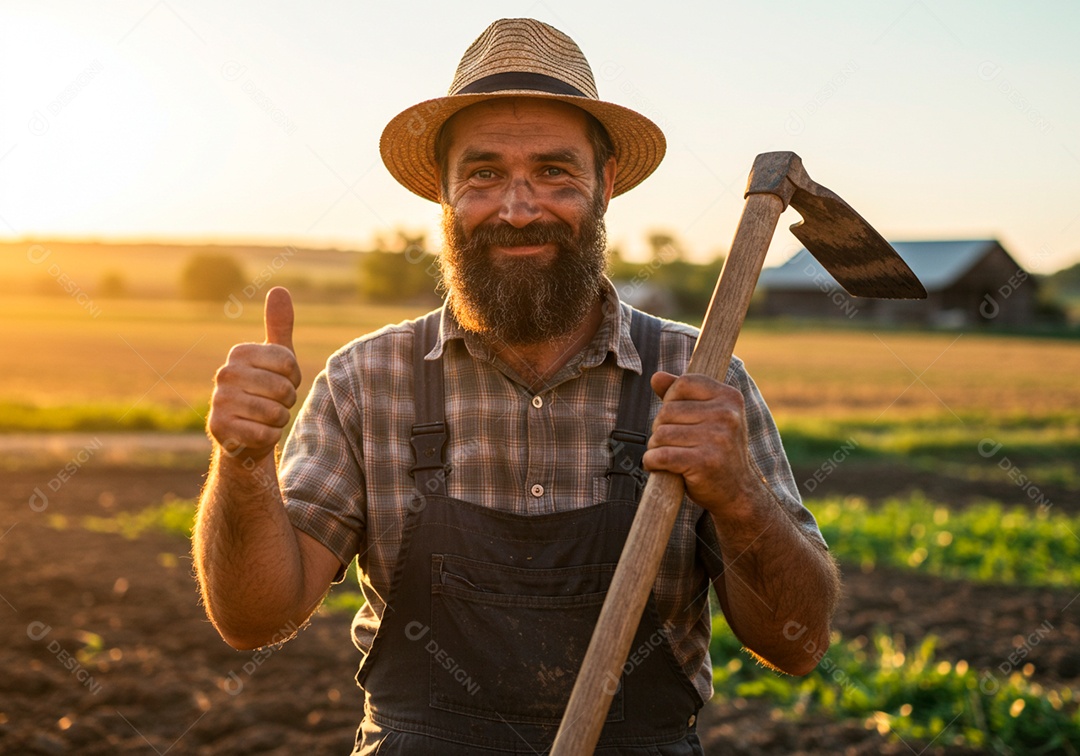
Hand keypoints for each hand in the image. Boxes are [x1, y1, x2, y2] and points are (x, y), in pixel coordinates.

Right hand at [207, 287, 301, 464]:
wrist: (244, 434)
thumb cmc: (265, 391)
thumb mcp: (276, 358)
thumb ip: (279, 325)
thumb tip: (279, 289)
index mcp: (240, 353)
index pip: (288, 362)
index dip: (294, 377)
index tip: (282, 381)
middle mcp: (225, 373)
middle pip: (283, 388)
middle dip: (287, 401)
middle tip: (274, 403)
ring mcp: (220, 401)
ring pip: (275, 412)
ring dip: (279, 420)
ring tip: (266, 417)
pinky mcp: (220, 428)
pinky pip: (265, 433)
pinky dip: (269, 436)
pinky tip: (256, 432)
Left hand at [643, 372, 758, 522]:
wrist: (738, 493)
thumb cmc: (717, 451)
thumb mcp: (708, 417)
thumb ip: (682, 395)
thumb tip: (656, 376)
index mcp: (730, 397)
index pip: (683, 383)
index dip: (670, 399)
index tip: (677, 418)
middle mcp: (727, 415)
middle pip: (667, 410)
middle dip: (661, 428)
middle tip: (674, 443)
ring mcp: (717, 439)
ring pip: (661, 433)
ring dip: (656, 447)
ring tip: (670, 456)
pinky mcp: (704, 462)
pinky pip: (661, 455)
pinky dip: (652, 462)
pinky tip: (658, 466)